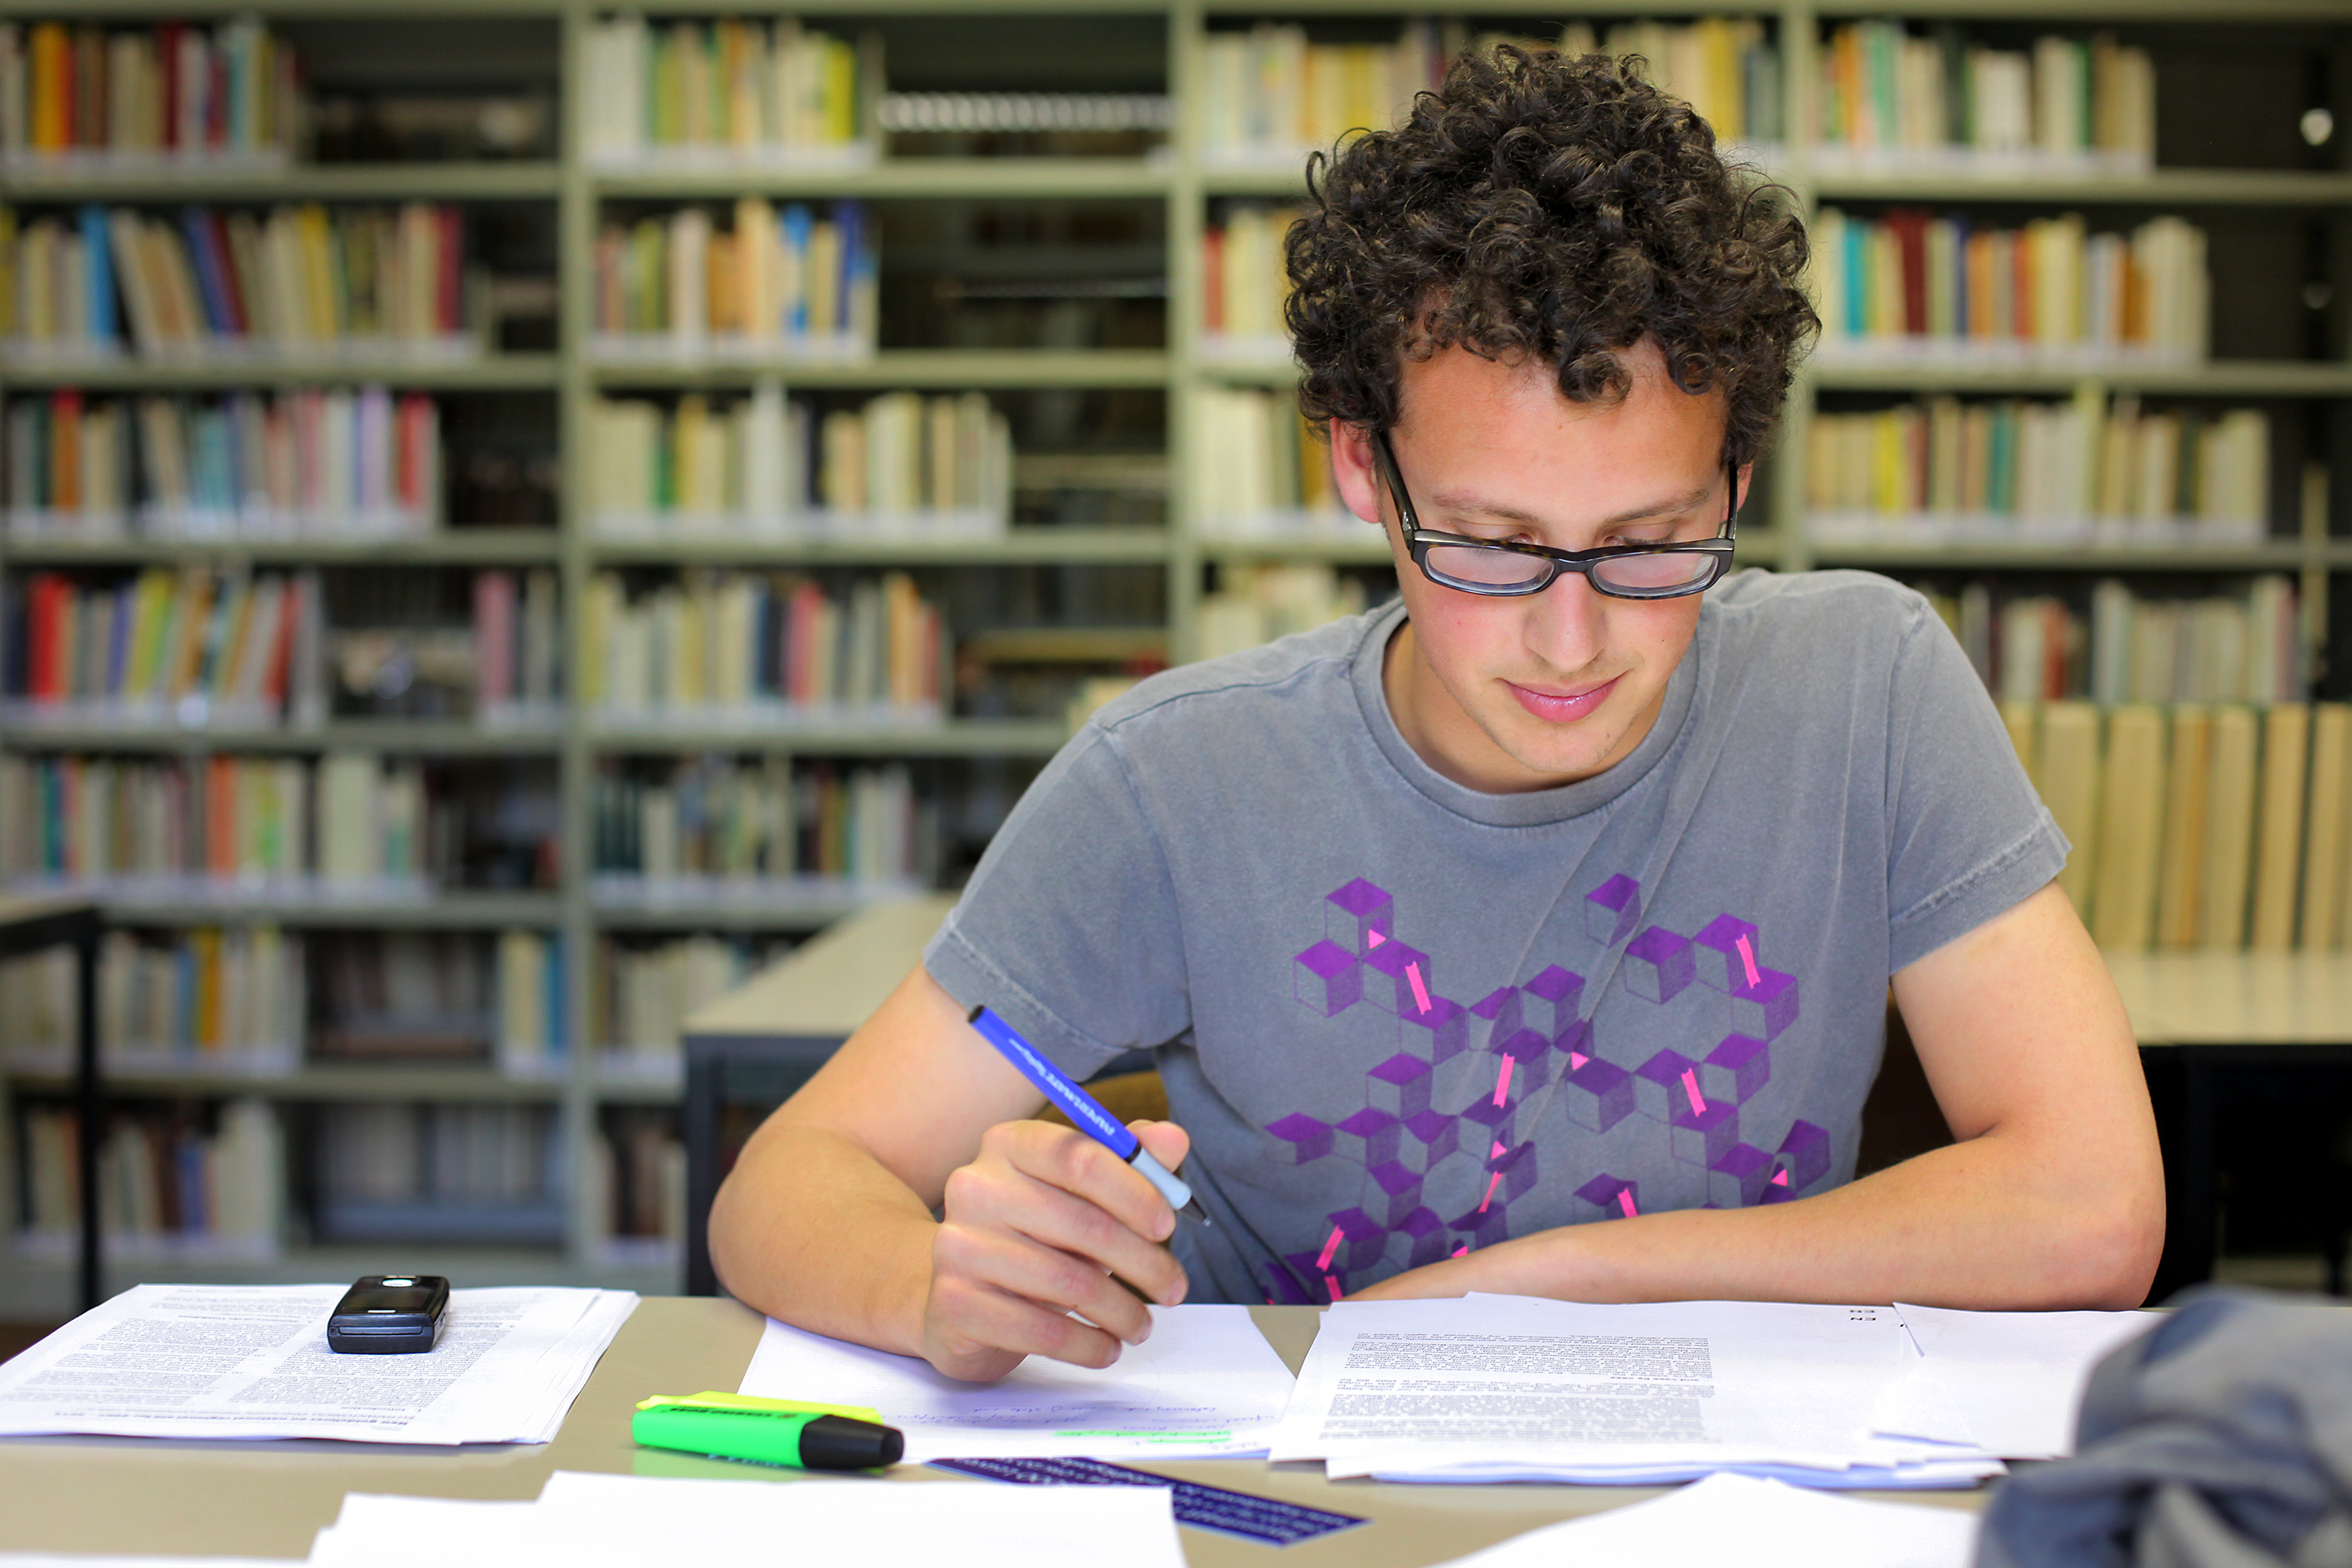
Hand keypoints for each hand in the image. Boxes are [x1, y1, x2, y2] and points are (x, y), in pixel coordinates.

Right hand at [920, 1118, 1191, 1381]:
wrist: (956, 1297)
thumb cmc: (1032, 1238)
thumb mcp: (1080, 1196)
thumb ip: (1128, 1163)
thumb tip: (1173, 1138)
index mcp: (1008, 1144)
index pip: (1080, 1157)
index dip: (1135, 1192)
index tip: (1167, 1225)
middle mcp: (975, 1187)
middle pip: (1085, 1224)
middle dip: (1145, 1262)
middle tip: (1174, 1289)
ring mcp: (958, 1246)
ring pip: (1069, 1283)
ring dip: (1122, 1311)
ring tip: (1141, 1325)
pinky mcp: (954, 1304)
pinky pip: (1043, 1331)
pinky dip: (1089, 1346)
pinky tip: (1106, 1348)